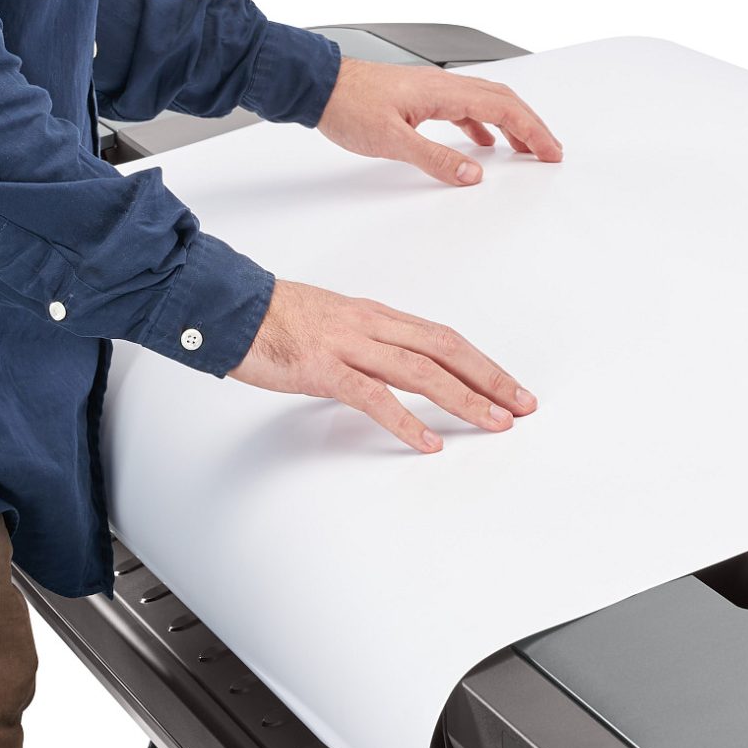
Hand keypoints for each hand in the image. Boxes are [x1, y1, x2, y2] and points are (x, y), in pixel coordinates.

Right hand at [229, 281, 535, 452]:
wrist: (224, 306)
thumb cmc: (271, 318)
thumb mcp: (331, 325)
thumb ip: (366, 344)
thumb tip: (394, 367)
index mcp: (376, 315)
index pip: (444, 338)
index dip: (482, 363)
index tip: (510, 387)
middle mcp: (371, 326)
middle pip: (446, 349)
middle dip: (490, 379)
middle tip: (523, 406)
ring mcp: (348, 345)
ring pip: (421, 371)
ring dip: (464, 399)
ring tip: (494, 423)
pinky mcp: (322, 368)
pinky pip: (373, 395)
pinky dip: (406, 420)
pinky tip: (429, 441)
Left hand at [316, 58, 562, 184]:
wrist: (320, 86)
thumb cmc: (348, 106)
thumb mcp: (392, 141)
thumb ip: (435, 159)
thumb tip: (473, 174)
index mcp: (444, 92)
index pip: (503, 109)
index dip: (532, 131)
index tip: (550, 151)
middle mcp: (444, 84)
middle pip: (503, 101)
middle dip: (531, 126)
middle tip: (550, 151)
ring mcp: (433, 89)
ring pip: (486, 101)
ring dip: (511, 124)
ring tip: (524, 148)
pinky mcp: (421, 96)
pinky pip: (465, 106)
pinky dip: (483, 123)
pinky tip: (481, 142)